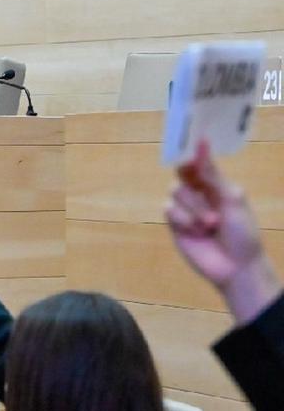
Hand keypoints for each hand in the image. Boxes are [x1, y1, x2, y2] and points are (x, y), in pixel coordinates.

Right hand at [167, 141, 280, 322]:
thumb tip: (202, 144)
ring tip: (210, 225)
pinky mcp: (175, 224)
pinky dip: (183, 220)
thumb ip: (213, 174)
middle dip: (196, 192)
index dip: (191, 158)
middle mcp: (199, 195)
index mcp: (215, 186)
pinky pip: (168, 210)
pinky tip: (197, 232)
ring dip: (194, 209)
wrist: (236, 267)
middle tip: (210, 204)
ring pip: (175, 193)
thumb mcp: (232, 198)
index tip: (189, 156)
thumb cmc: (242, 232)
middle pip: (182, 177)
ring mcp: (185, 210)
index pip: (197, 164)